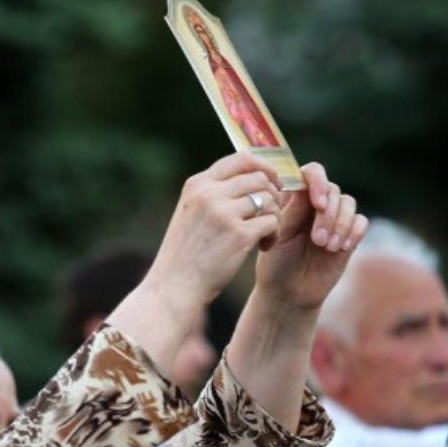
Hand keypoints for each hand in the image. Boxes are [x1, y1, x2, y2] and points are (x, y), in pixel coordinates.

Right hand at [145, 152, 285, 318]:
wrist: (173, 287)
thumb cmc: (185, 255)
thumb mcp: (190, 214)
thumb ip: (212, 194)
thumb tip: (251, 177)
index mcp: (197, 184)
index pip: (241, 158)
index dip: (264, 167)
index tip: (271, 183)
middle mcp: (209, 193)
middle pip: (259, 178)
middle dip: (273, 196)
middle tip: (270, 215)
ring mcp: (223, 213)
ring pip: (269, 200)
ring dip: (274, 217)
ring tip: (265, 235)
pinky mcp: (238, 235)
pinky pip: (272, 222)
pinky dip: (273, 234)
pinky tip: (263, 246)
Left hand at [253, 162, 365, 314]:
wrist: (288, 293)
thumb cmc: (276, 263)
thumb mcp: (279, 235)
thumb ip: (292, 210)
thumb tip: (305, 187)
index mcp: (295, 198)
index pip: (311, 173)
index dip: (318, 182)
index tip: (318, 203)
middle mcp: (316, 204)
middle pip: (333, 189)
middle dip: (328, 214)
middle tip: (317, 240)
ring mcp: (334, 219)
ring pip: (348, 202)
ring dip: (340, 223)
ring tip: (326, 246)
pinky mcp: (348, 235)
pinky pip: (361, 222)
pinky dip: (354, 232)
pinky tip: (341, 247)